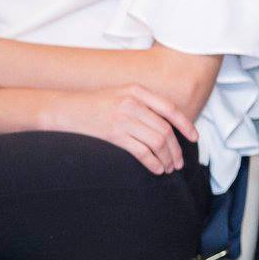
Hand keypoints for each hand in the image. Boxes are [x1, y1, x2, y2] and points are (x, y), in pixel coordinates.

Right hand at [44, 84, 198, 175]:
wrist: (64, 109)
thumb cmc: (94, 104)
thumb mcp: (121, 94)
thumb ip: (143, 104)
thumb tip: (167, 124)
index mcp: (137, 91)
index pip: (170, 109)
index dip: (186, 125)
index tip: (194, 138)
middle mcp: (133, 103)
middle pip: (165, 129)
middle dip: (176, 149)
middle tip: (180, 162)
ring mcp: (123, 118)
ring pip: (157, 141)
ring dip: (167, 158)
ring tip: (169, 167)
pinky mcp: (113, 135)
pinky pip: (141, 151)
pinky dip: (153, 162)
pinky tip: (157, 169)